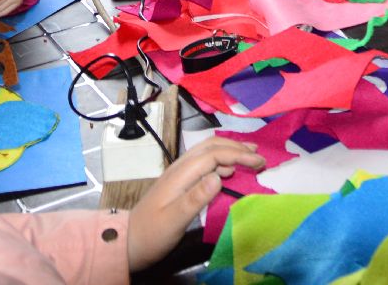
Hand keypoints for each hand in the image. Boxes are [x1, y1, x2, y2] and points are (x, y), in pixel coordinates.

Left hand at [127, 137, 264, 270]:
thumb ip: (195, 198)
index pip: (214, 155)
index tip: (259, 163)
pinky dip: (221, 161)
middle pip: (211, 146)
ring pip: (207, 151)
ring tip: (250, 157)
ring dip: (229, 151)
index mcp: (180, 174)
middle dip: (237, 147)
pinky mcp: (179, 182)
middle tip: (259, 156)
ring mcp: (178, 173)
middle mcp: (179, 168)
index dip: (238, 155)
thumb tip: (219, 176)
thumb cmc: (151, 234)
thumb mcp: (174, 221)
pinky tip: (229, 171)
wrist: (127, 242)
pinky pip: (203, 162)